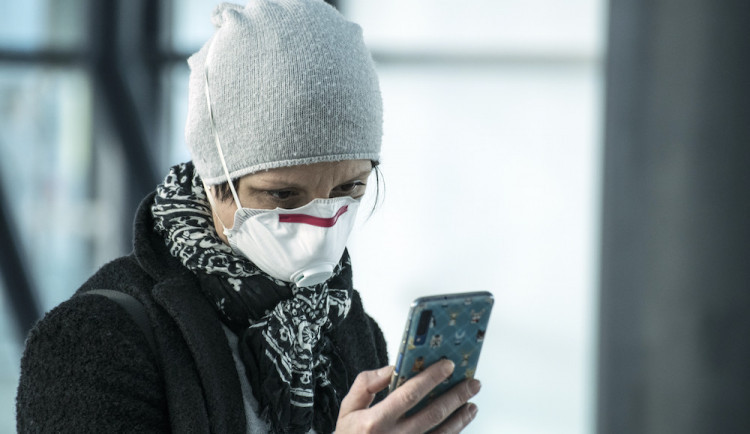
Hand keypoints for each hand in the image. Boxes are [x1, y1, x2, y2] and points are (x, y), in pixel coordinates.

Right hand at [336, 359, 480, 432]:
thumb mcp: (348, 408)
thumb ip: (367, 384)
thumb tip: (393, 368)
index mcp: (376, 421)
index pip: (410, 394)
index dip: (431, 378)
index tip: (448, 365)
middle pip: (433, 414)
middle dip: (456, 396)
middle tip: (472, 383)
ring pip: (442, 433)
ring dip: (460, 417)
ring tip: (472, 403)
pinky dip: (453, 433)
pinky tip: (460, 422)